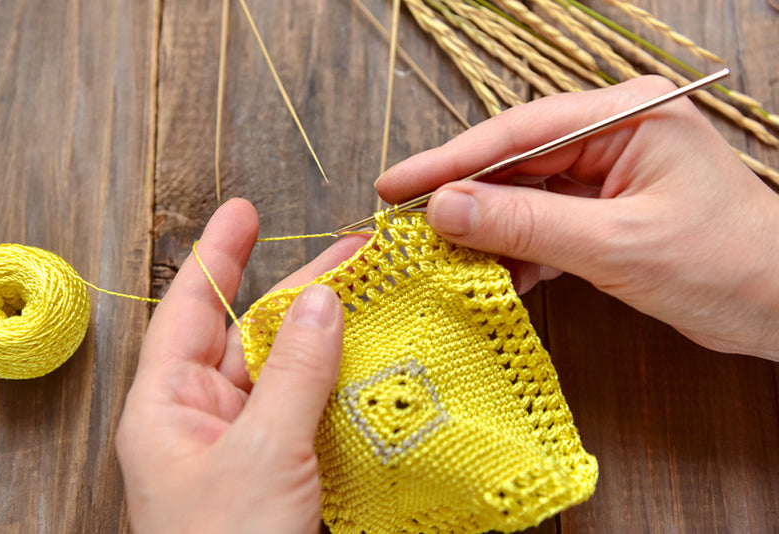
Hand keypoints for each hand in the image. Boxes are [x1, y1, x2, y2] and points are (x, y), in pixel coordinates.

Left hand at [116, 199, 367, 533]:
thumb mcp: (261, 455)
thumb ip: (293, 373)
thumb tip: (323, 301)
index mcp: (168, 407)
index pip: (190, 310)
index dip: (216, 255)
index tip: (244, 211)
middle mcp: (205, 419)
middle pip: (251, 334)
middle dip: (301, 293)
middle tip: (353, 254)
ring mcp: (247, 444)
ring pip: (290, 372)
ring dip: (332, 339)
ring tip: (378, 299)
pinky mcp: (285, 470)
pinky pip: (313, 410)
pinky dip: (344, 385)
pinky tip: (378, 362)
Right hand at [376, 76, 778, 359]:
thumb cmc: (725, 266)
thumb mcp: (617, 246)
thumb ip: (526, 226)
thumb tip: (444, 210)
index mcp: (626, 117)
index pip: (517, 133)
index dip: (450, 161)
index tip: (395, 185)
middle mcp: (612, 134)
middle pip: (513, 161)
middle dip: (462, 198)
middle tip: (404, 225)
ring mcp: (607, 172)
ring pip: (523, 196)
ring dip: (487, 231)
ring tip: (443, 259)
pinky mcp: (604, 210)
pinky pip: (543, 223)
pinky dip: (518, 252)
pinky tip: (497, 276)